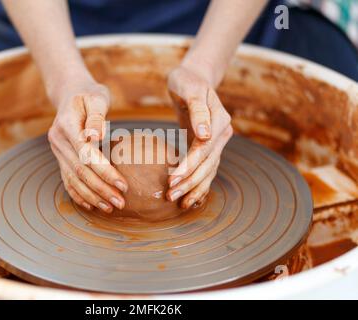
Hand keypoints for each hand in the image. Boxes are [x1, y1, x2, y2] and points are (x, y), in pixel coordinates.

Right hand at [47, 76, 127, 212]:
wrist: (70, 92)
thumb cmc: (88, 94)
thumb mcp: (96, 97)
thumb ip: (96, 116)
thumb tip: (96, 136)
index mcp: (66, 125)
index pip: (86, 154)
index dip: (104, 171)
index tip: (123, 184)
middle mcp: (58, 140)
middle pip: (80, 171)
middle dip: (101, 189)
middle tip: (120, 202)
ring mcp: (57, 150)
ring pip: (72, 179)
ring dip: (91, 196)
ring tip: (110, 208)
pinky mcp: (60, 157)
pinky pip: (67, 179)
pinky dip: (78, 194)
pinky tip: (92, 205)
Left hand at [166, 64, 232, 208]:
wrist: (193, 79)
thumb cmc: (187, 81)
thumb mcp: (189, 88)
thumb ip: (198, 109)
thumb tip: (205, 135)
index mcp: (219, 119)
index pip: (204, 148)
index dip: (189, 165)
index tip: (172, 178)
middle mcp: (222, 133)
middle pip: (208, 163)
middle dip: (190, 182)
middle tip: (170, 195)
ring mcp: (218, 142)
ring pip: (209, 170)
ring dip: (195, 188)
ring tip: (179, 203)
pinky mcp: (209, 147)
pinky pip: (206, 169)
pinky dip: (199, 184)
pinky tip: (189, 198)